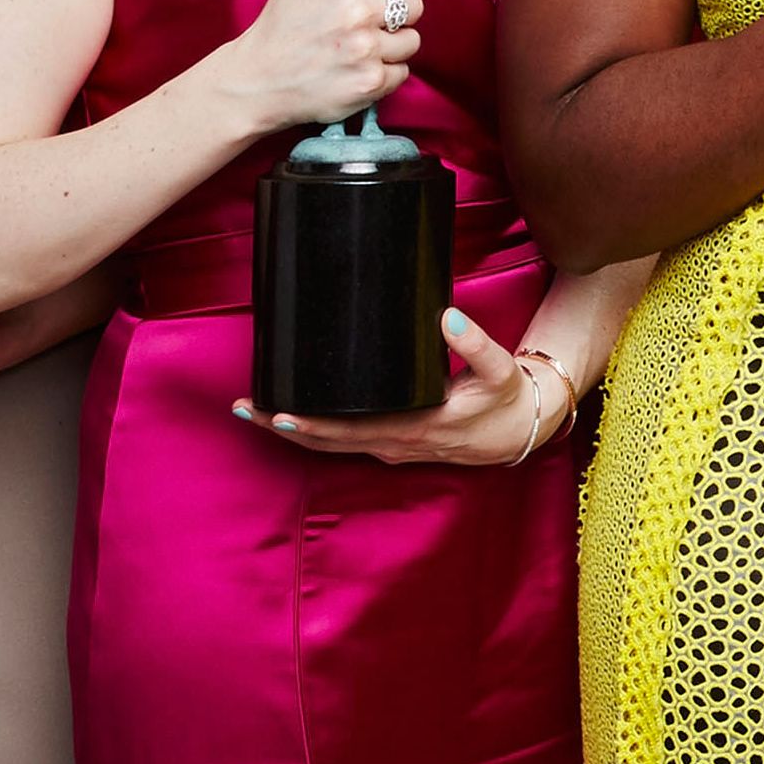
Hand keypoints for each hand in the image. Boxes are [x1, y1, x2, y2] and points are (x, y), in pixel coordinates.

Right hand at [217, 0, 424, 132]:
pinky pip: (402, 72)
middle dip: (396, 13)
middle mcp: (358, 12)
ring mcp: (367, 49)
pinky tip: (357, 69)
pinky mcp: (371, 83)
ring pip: (411, 40)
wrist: (259, 80)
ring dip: (392, 45)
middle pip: (416, 6)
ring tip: (361, 48)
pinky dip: (384, 73)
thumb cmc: (281, 24)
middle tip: (369, 22)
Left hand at [248, 306, 571, 467]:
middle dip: (283, 427)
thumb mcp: (499, 371)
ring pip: (331, 446)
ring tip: (252, 410)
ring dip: (290, 431)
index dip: (312, 425)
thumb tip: (449, 315)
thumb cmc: (505, 402)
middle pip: (326, 443)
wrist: (520, 432)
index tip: (279, 412)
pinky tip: (290, 416)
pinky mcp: (392, 443)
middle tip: (243, 407)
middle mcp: (395, 445)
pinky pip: (344, 443)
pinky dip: (312, 432)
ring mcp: (391, 448)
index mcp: (416, 429)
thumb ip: (474, 343)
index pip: (351, 432)